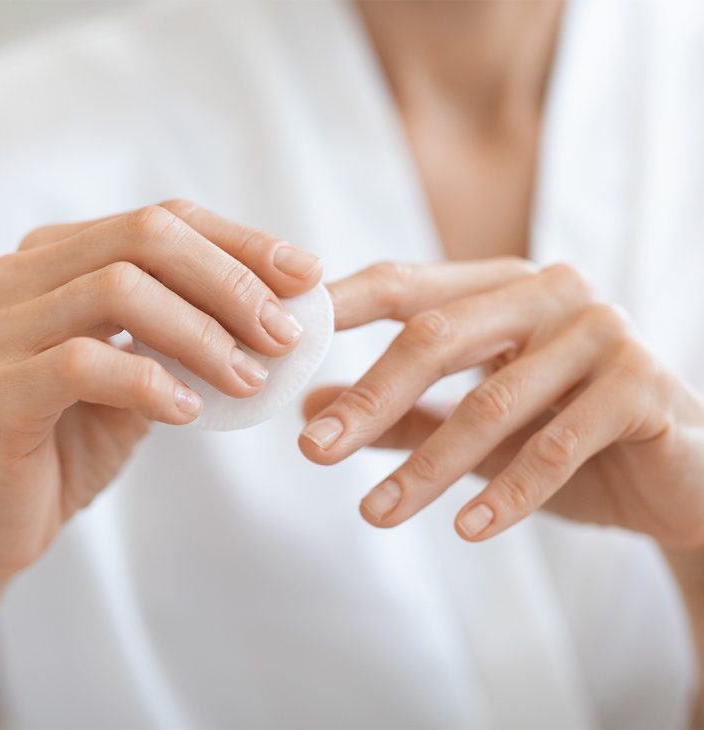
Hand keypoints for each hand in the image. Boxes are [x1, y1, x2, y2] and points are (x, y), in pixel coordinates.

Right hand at [0, 200, 320, 582]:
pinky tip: (189, 412)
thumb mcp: (140, 376)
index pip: (165, 221)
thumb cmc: (70, 438)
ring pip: (119, 290)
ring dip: (204, 335)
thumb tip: (278, 317)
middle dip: (233, 283)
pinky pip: (82, 365)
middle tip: (285, 334)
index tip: (305, 275)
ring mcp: (2, 328)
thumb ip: (188, 339)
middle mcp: (26, 276)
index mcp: (62, 259)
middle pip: (147, 236)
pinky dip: (151, 382)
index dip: (243, 243)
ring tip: (250, 379)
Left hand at [300, 259, 703, 546]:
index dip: (339, 308)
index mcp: (502, 287)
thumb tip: (311, 412)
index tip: (282, 344)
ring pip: (492, 401)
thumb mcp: (474, 423)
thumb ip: (399, 412)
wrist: (677, 472)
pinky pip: (558, 445)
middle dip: (370, 399)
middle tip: (314, 451)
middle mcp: (549, 294)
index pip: (403, 285)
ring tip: (375, 514)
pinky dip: (508, 493)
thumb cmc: (567, 434)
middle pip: (436, 336)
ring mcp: (601, 333)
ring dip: (427, 465)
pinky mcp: (642, 387)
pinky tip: (466, 529)